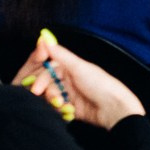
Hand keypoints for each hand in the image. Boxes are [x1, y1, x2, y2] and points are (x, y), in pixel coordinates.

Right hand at [14, 37, 146, 129]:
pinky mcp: (71, 109)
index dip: (41, 79)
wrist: (113, 108)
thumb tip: (44, 37)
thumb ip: (60, 54)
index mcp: (70, 68)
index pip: (48, 72)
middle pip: (48, 86)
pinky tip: (69, 111)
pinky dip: (60, 111)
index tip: (36, 88)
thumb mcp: (78, 67)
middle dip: (48, 93)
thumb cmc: (100, 83)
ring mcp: (70, 95)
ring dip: (54, 102)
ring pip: (51, 98)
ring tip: (63, 105)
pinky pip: (57, 109)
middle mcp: (69, 80)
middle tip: (53, 99)